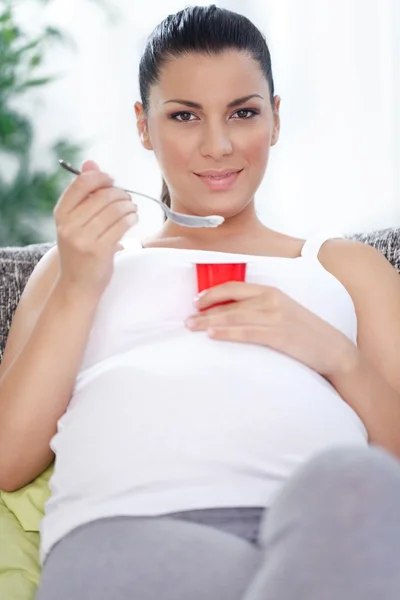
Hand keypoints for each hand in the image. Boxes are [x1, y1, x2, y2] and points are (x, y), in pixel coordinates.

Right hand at [54, 160, 137, 296]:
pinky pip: (122, 225)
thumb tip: (90, 163)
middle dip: (120, 193)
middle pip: (103, 195)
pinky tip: (133, 218)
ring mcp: (83, 238)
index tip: (112, 180)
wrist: (77, 286)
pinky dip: (132, 218)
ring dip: (129, 205)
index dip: (100, 177)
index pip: (81, 183)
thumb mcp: (75, 222)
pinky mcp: (100, 250)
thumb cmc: (80, 250)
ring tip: (132, 209)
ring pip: (115, 209)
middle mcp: (69, 225)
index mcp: (61, 214)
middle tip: (127, 198)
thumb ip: (84, 193)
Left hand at [185, 282, 357, 378]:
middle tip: (186, 320)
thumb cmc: (305, 333)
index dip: (212, 293)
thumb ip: (260, 309)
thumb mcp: (283, 312)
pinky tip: (212, 335)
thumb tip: (232, 315)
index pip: (235, 287)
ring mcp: (276, 316)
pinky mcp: (279, 334)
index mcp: (271, 292)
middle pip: (230, 303)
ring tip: (191, 328)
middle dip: (205, 311)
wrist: (333, 350)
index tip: (196, 302)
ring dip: (210, 322)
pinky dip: (228, 332)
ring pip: (235, 317)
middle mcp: (271, 300)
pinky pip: (247, 332)